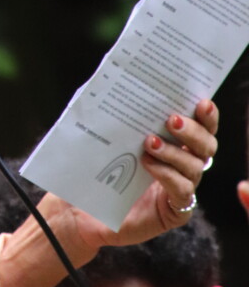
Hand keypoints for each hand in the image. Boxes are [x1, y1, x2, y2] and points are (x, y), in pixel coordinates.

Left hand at [40, 98, 218, 260]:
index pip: (202, 126)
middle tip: (171, 120)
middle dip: (193, 130)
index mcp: (174, 141)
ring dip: (173, 151)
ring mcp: (180, 188)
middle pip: (206, 146)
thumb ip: (111, 108)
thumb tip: (110, 76)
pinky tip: (149, 165)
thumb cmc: (95, 166)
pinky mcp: (173, 210)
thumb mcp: (103, 132)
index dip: (207, 115)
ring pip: (194, 167)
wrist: (80, 208)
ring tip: (148, 142)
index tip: (201, 102)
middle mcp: (183, 163)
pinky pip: (182, 192)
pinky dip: (168, 176)